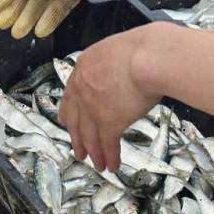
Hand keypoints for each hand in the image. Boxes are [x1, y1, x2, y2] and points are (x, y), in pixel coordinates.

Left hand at [60, 26, 167, 172]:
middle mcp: (83, 88)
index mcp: (84, 67)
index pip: (71, 94)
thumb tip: (120, 73)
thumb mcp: (118, 49)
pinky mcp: (109, 121)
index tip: (64, 122)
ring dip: (94, 153)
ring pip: (90, 135)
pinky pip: (108, 143)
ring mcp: (93, 107)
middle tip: (78, 151)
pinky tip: (112, 165)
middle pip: (76, 118)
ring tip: (97, 165)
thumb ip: (111, 65)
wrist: (148, 58)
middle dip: (77, 138)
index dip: (68, 111)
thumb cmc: (143, 48)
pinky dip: (110, 156)